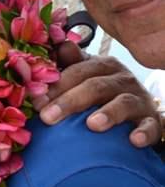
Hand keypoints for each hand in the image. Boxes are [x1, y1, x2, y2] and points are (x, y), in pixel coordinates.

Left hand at [34, 42, 162, 147]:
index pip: (77, 71)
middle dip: (70, 101)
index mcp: (102, 66)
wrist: (136, 110)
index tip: (35, 101)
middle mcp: (122, 79)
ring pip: (123, 103)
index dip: (56, 85)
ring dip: (109, 114)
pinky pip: (150, 125)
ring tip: (92, 125)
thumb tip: (58, 45)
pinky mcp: (151, 120)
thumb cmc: (101, 92)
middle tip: (48, 117)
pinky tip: (134, 140)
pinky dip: (144, 132)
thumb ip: (69, 64)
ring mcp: (138, 99)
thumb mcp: (84, 76)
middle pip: (95, 86)